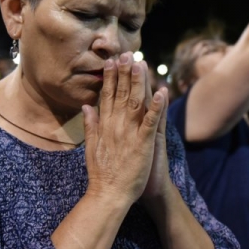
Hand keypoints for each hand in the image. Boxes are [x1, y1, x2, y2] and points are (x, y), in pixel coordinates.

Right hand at [83, 52, 166, 204]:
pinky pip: (151, 122)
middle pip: (120, 93)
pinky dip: (157, 107)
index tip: (111, 61)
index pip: (107, 96)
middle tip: (127, 53)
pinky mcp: (143, 143)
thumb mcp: (90, 146)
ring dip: (138, 82)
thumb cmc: (102, 173)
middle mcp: (116, 125)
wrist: (109, 195)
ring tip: (141, 64)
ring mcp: (129, 133)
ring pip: (135, 102)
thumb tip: (86, 106)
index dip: (109, 77)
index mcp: (105, 125)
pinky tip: (162, 92)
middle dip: (124, 72)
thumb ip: (90, 125)